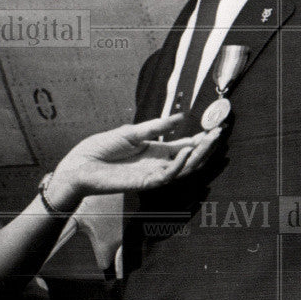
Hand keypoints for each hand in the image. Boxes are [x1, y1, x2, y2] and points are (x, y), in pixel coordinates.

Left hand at [46, 115, 221, 209]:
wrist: (81, 164)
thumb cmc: (101, 148)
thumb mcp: (132, 132)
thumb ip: (156, 126)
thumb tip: (180, 117)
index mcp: (155, 151)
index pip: (184, 146)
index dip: (200, 139)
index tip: (215, 128)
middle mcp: (157, 164)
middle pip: (189, 158)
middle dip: (206, 147)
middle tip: (219, 134)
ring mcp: (153, 174)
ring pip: (183, 169)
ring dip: (198, 155)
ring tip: (210, 140)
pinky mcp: (145, 182)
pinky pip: (167, 175)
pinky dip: (178, 164)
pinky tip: (186, 151)